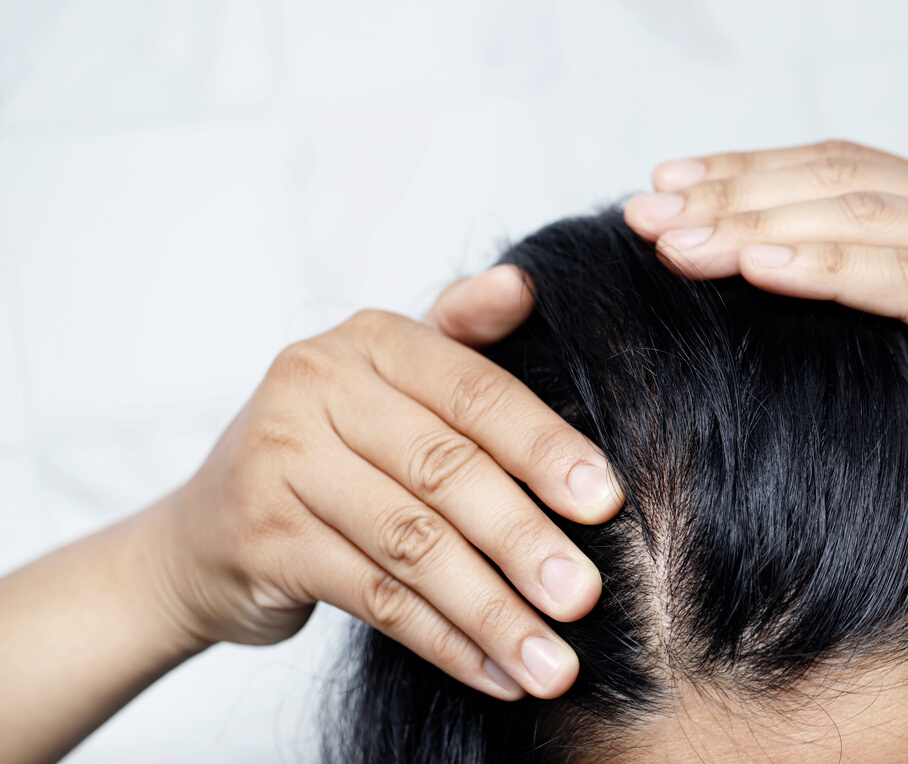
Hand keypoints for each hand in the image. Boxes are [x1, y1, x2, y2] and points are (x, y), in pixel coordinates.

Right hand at [157, 265, 622, 699]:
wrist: (208, 529)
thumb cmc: (330, 448)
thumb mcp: (389, 381)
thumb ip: (461, 337)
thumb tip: (524, 287)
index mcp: (369, 340)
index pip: (474, 391)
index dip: (545, 447)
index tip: (607, 502)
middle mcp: (316, 386)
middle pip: (444, 469)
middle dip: (523, 538)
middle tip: (585, 595)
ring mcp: (280, 462)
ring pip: (412, 544)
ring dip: (492, 609)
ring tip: (552, 661)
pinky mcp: (263, 539)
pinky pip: (375, 598)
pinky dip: (444, 641)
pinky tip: (496, 673)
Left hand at [624, 140, 907, 529]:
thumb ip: (883, 300)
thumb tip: (772, 295)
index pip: (836, 170)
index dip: (745, 171)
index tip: (665, 185)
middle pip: (835, 184)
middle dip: (729, 193)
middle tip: (644, 210)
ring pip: (860, 221)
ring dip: (755, 225)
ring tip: (674, 239)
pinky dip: (828, 267)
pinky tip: (759, 265)